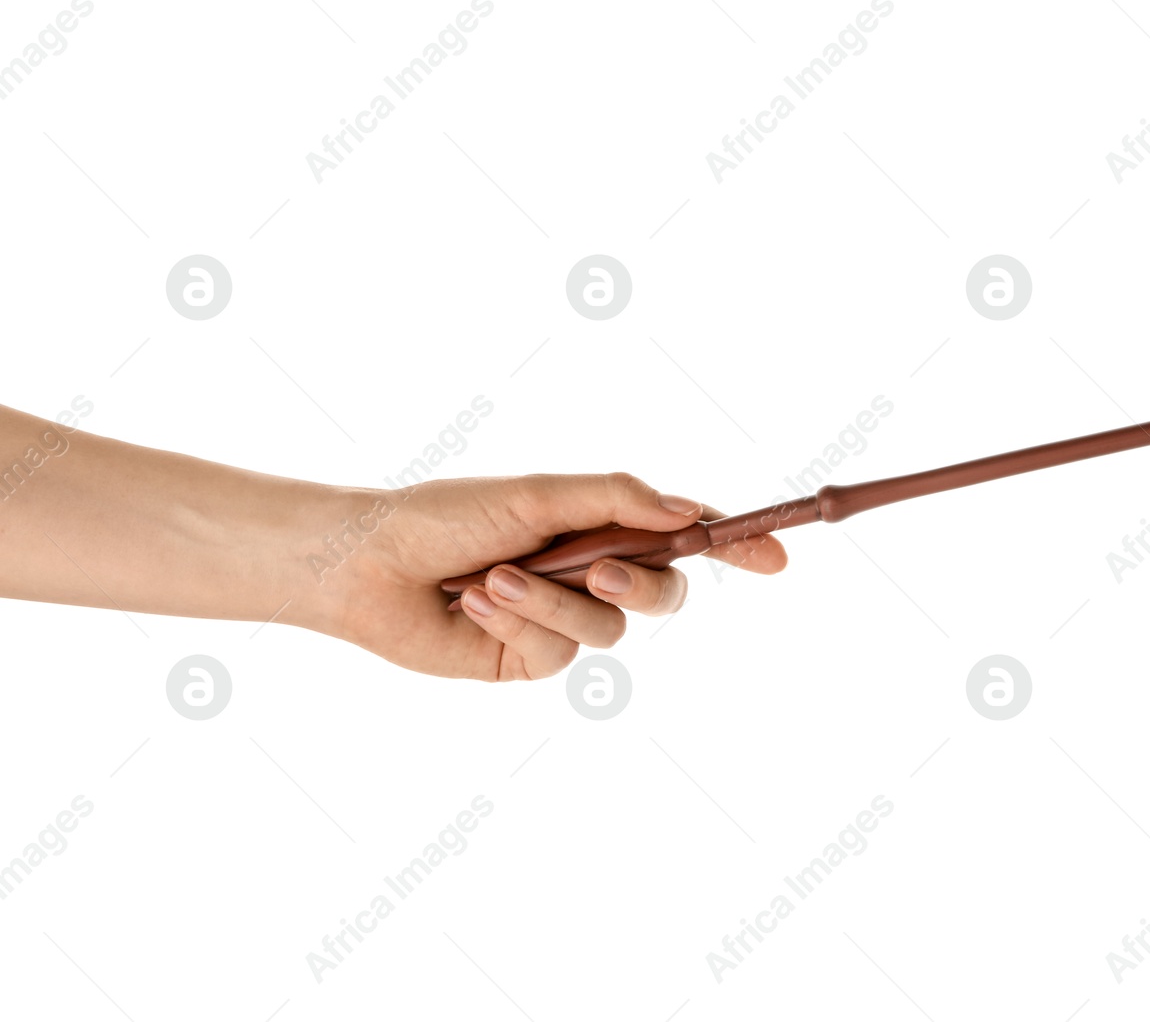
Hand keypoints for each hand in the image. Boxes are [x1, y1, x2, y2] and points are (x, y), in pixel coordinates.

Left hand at [330, 472, 785, 681]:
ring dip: (551, 600)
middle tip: (602, 573)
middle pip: (664, 593)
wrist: (368, 564)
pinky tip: (473, 599)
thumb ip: (619, 499)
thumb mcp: (539, 494)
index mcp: (600, 525)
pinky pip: (560, 650)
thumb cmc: (447, 514)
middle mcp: (590, 573)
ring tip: (493, 577)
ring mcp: (563, 620)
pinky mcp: (532, 660)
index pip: (683, 538)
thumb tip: (689, 512)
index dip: (734, 548)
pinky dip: (518, 620)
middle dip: (640, 586)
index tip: (776, 559)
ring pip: (609, 627)